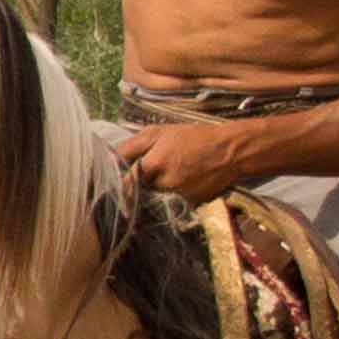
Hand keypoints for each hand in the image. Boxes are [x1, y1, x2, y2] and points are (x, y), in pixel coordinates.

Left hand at [107, 118, 250, 202]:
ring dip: (157, 189)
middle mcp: (163, 184)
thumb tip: (109, 158)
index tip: (120, 175)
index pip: (125, 178)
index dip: (122, 177)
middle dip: (141, 182)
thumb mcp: (158, 133)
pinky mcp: (189, 206)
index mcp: (153, 164)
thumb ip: (131, 146)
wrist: (230, 151)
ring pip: (156, 197)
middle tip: (153, 170)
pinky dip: (173, 195)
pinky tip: (184, 182)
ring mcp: (177, 197)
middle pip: (140, 190)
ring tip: (172, 174)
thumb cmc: (192, 138)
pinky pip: (172, 203)